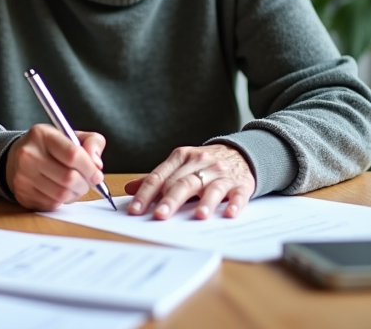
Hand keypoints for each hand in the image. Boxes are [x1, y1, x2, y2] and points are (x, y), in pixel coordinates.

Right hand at [5, 124, 105, 210]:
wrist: (15, 158)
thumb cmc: (49, 147)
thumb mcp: (71, 135)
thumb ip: (92, 142)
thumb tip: (97, 164)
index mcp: (42, 135)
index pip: (72, 154)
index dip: (90, 168)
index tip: (97, 174)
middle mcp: (28, 154)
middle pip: (68, 178)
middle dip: (84, 184)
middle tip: (87, 182)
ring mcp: (23, 176)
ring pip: (61, 195)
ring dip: (75, 194)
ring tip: (75, 187)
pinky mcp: (22, 194)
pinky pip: (52, 204)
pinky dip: (62, 201)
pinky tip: (60, 191)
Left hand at [124, 144, 254, 219]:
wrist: (240, 153)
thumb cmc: (204, 164)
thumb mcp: (180, 165)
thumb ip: (158, 178)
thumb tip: (130, 188)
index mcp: (181, 157)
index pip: (159, 177)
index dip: (146, 194)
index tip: (135, 210)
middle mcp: (200, 163)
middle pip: (182, 183)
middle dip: (170, 200)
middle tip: (160, 216)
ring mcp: (221, 173)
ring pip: (210, 188)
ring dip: (205, 202)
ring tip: (198, 216)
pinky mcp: (240, 184)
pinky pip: (237, 194)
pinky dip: (234, 204)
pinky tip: (229, 213)